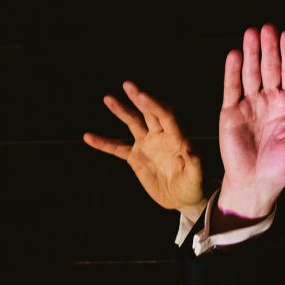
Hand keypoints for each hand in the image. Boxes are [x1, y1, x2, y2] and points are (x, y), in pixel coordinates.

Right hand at [83, 81, 206, 222]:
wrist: (182, 200)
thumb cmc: (193, 186)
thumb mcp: (196, 175)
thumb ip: (194, 161)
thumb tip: (190, 147)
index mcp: (177, 137)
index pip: (166, 116)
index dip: (154, 105)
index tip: (142, 95)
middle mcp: (161, 137)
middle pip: (149, 113)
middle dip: (138, 99)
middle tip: (128, 84)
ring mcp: (147, 145)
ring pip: (132, 123)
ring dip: (121, 111)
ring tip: (108, 98)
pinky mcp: (135, 157)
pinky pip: (117, 148)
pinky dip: (103, 143)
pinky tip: (88, 136)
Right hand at [217, 24, 284, 219]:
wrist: (256, 184)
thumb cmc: (284, 167)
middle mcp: (271, 100)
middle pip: (271, 68)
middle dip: (270, 47)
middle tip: (268, 27)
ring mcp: (251, 104)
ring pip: (251, 72)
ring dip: (252, 53)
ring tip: (251, 32)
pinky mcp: (231, 112)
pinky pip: (232, 87)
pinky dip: (233, 71)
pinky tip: (235, 54)